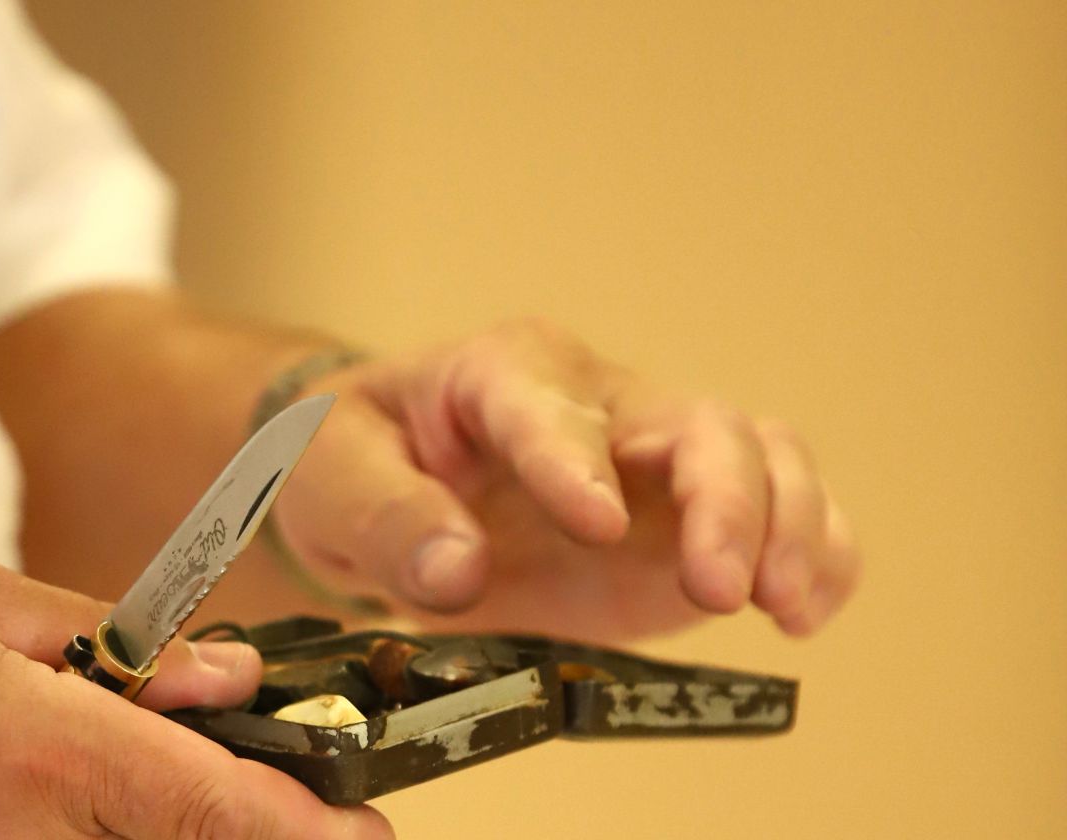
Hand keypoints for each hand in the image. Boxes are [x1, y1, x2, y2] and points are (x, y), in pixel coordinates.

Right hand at [0, 558, 392, 838]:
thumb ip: (110, 644)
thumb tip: (221, 675)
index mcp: (39, 755)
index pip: (212, 811)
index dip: (309, 834)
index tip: (372, 839)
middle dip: (244, 827)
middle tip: (283, 785)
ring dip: (162, 826)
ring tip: (158, 764)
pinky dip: (93, 832)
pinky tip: (75, 789)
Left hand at [274, 318, 859, 640]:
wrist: (379, 482)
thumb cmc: (351, 458)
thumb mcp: (330, 474)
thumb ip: (387, 517)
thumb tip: (455, 570)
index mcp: (500, 372)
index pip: (549, 406)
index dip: (575, 462)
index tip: (596, 525)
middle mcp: (597, 400)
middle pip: (696, 422)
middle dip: (724, 500)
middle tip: (719, 587)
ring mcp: (653, 459)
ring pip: (761, 456)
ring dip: (788, 526)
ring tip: (780, 605)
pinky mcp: (688, 520)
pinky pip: (782, 514)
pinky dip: (814, 554)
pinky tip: (803, 611)